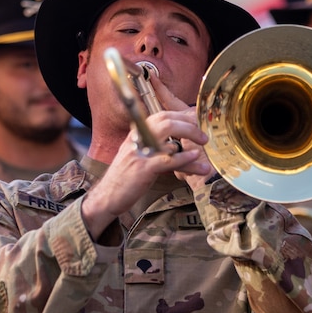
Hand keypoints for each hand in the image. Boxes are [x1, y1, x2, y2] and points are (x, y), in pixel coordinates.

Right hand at [80, 72, 209, 237]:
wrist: (106, 196)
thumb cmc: (125, 178)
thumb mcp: (137, 155)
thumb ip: (153, 146)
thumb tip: (175, 144)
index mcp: (137, 133)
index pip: (161, 116)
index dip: (181, 116)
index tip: (197, 120)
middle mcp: (138, 138)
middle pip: (166, 119)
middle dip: (188, 124)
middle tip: (203, 135)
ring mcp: (140, 152)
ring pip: (167, 132)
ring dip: (190, 135)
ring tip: (205, 143)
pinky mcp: (143, 169)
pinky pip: (167, 159)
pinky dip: (183, 158)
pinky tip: (195, 158)